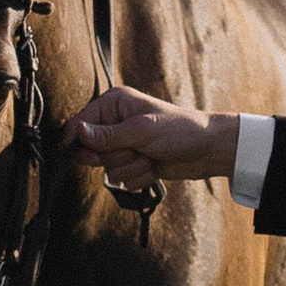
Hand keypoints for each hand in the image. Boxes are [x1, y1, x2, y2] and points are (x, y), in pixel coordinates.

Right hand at [73, 83, 237, 182]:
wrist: (209, 150)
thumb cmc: (180, 130)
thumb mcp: (142, 130)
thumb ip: (107, 135)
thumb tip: (76, 131)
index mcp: (114, 104)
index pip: (80, 124)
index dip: (79, 143)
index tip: (90, 158)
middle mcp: (116, 123)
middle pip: (93, 152)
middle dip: (118, 156)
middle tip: (138, 150)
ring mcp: (125, 145)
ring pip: (109, 169)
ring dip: (132, 168)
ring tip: (151, 156)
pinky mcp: (134, 163)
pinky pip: (123, 180)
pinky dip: (140, 177)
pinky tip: (155, 166)